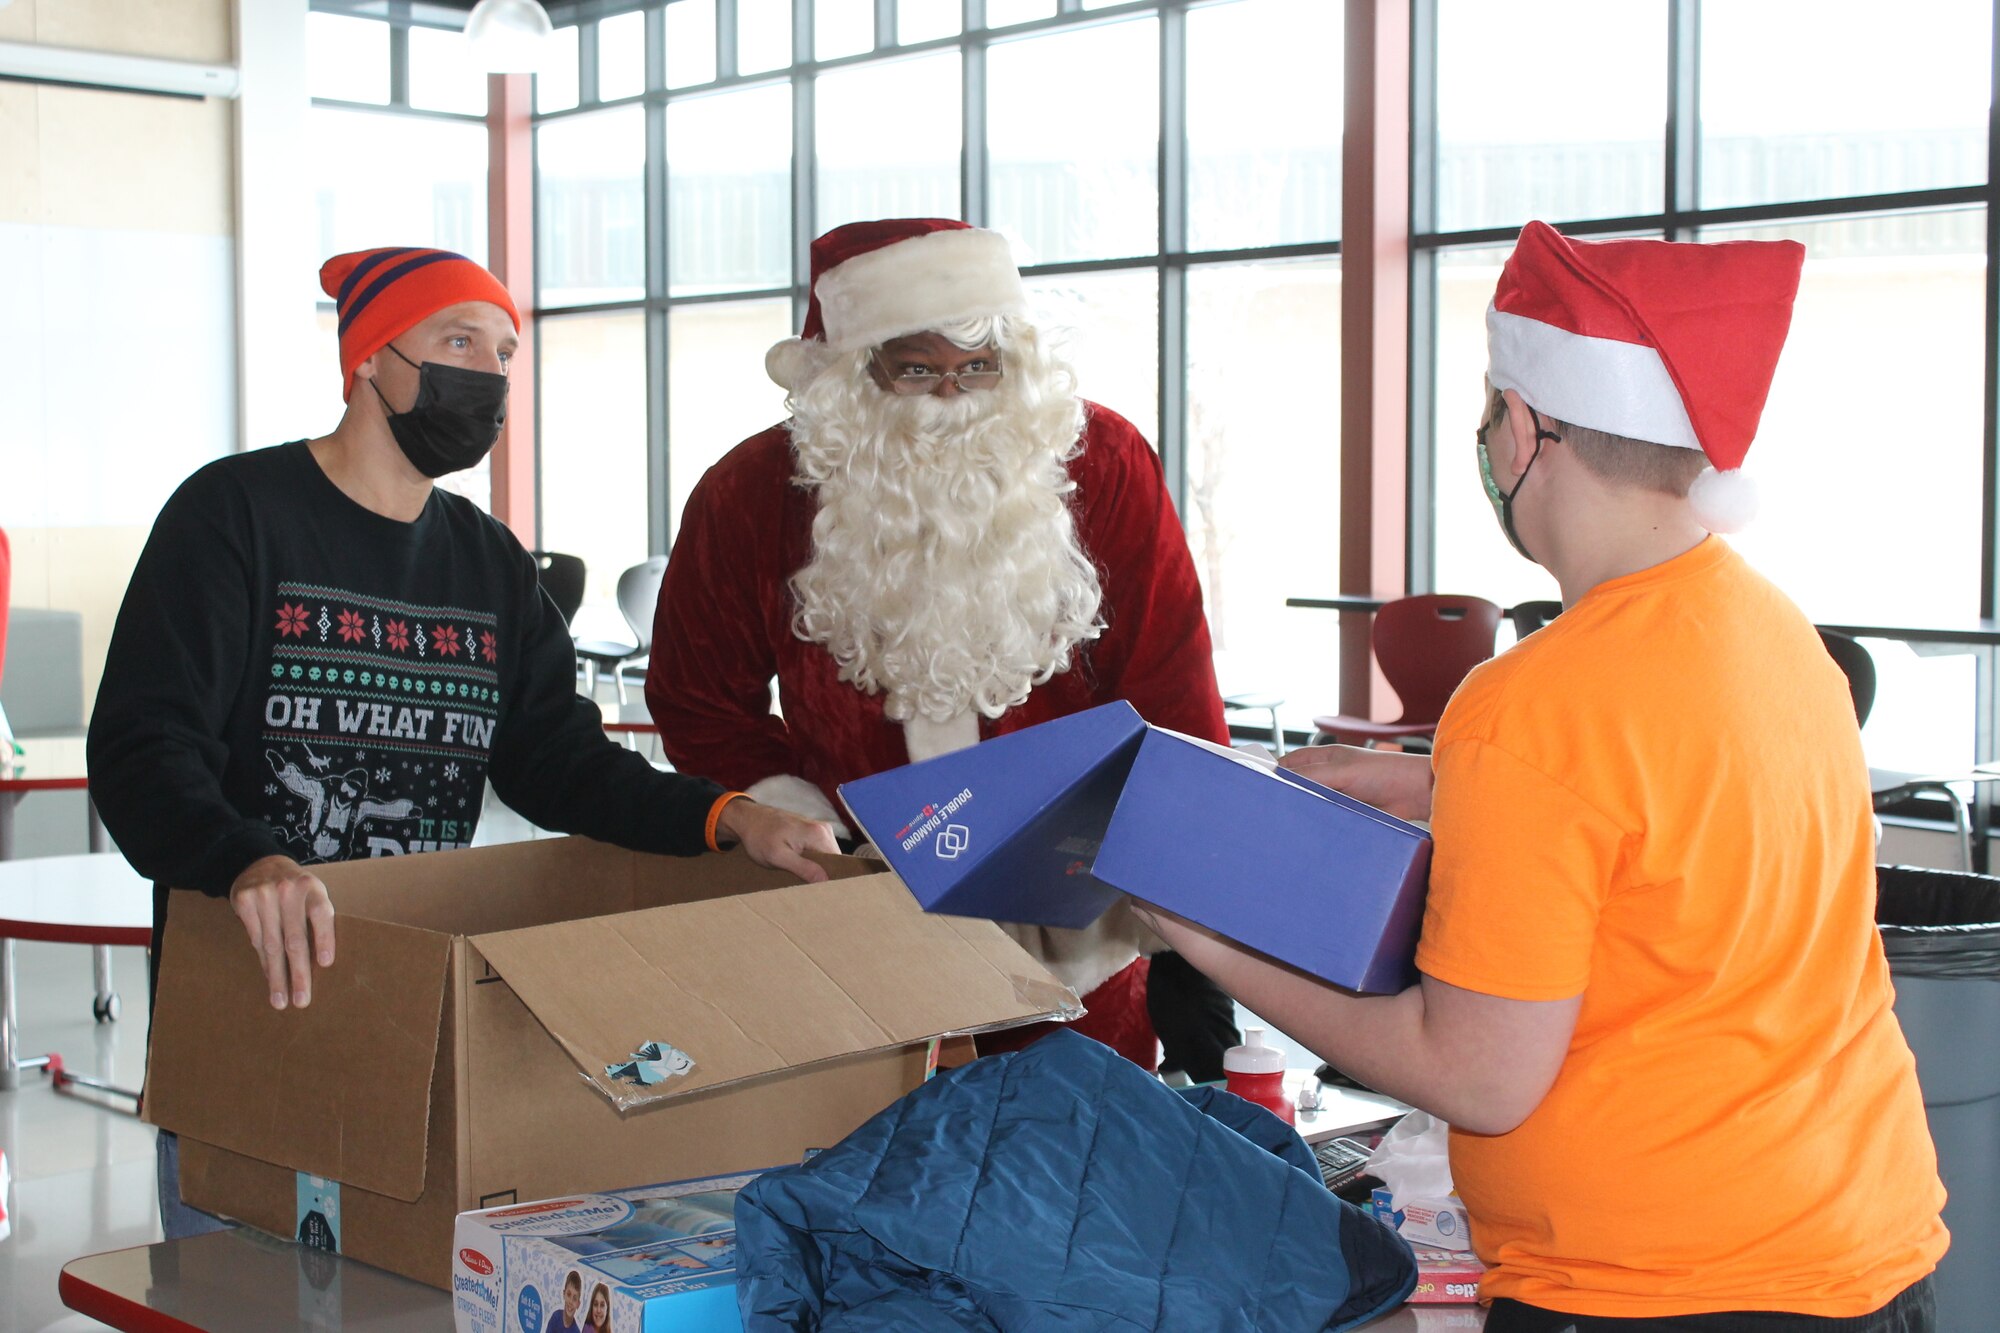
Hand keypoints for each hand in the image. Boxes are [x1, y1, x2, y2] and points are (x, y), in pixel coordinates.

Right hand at [228, 854, 335, 1009]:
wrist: (260, 863)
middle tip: (302, 1000)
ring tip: (281, 1000)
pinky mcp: (244, 901)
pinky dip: (263, 962)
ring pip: (271, 945)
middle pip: (294, 938)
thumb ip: (317, 918)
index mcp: (312, 886)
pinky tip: (269, 978)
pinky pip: (255, 939)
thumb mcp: (312, 892)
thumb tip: (324, 963)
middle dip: (298, 973)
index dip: (324, 938)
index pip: (321, 913)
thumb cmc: (295, 888)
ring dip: (277, 976)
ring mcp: (263, 895)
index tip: (326, 964)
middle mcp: (288, 890)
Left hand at [716, 799, 838, 882]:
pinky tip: (800, 870)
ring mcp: (819, 830)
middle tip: (809, 891)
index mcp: (819, 835)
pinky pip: (819, 853)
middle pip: (834, 861)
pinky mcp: (813, 833)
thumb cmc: (759, 836)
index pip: (838, 864)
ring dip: (817, 871)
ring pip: (826, 859)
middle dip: (823, 877)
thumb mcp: (777, 856)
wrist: (748, 819)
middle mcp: (824, 830)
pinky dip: (812, 863)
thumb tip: (825, 880)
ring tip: (802, 881)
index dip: (832, 881)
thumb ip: (802, 867)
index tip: (822, 895)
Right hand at [1279, 744, 1434, 822]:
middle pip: (1297, 788)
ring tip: (1282, 827)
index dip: (1271, 774)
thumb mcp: (1342, 770)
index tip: (1254, 787)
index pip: (1288, 765)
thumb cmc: (1384, 772)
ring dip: (1301, 814)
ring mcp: (1337, 797)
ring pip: (1310, 806)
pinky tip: (1307, 836)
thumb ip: (1312, 776)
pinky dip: (1317, 827)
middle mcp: (1328, 777)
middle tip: (1264, 813)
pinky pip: (1325, 822)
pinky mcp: (1347, 815)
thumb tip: (1282, 783)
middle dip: (1284, 798)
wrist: (1417, 794)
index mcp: (1323, 758)